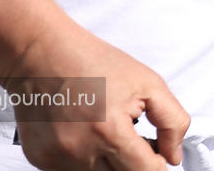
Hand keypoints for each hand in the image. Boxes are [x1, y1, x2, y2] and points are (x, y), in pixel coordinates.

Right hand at [8, 23, 187, 170]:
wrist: (41, 53)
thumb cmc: (97, 63)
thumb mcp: (149, 84)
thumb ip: (171, 123)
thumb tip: (173, 159)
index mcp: (110, 133)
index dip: (157, 165)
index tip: (158, 154)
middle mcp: (79, 154)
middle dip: (133, 164)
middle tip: (135, 140)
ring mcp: (55, 160)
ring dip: (109, 163)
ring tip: (109, 132)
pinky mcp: (40, 160)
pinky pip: (71, 170)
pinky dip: (86, 159)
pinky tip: (87, 133)